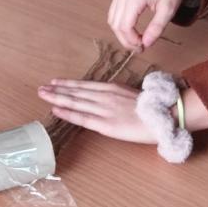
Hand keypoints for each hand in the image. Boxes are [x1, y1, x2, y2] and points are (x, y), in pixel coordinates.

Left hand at [37, 80, 156, 143]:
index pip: (85, 85)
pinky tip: (56, 110)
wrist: (166, 115)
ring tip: (43, 94)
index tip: (55, 82)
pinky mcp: (107, 124)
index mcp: (112, 88)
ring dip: (57, 97)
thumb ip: (118, 96)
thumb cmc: (153, 107)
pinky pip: (83, 118)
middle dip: (57, 89)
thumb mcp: (132, 96)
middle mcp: (105, 96)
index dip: (68, 84)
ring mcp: (104, 109)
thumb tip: (108, 99)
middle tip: (41, 87)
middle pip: (76, 92)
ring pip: (76, 102)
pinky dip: (68, 113)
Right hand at [108, 0, 187, 49]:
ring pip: (112, 21)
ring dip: (122, 34)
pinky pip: (114, 14)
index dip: (132, 41)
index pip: (125, 27)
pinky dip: (120, 25)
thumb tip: (146, 44)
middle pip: (115, 25)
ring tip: (137, 41)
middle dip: (126, 40)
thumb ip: (157, 28)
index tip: (144, 47)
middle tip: (141, 48)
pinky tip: (133, 31)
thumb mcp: (168, 10)